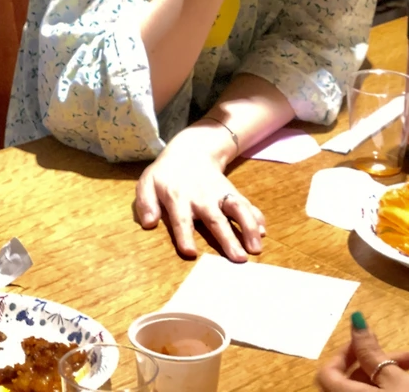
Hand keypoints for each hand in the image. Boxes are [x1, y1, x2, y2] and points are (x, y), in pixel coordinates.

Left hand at [133, 129, 265, 261]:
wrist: (190, 150)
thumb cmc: (166, 174)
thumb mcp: (147, 182)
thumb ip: (145, 203)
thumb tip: (148, 223)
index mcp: (178, 197)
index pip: (181, 218)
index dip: (184, 235)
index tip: (191, 253)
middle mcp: (202, 197)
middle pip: (216, 219)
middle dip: (227, 238)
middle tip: (239, 258)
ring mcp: (220, 194)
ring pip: (237, 209)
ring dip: (248, 227)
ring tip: (256, 248)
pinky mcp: (232, 193)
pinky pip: (246, 204)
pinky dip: (256, 217)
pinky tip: (262, 231)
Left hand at [316, 315, 408, 391]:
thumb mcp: (398, 382)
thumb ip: (372, 352)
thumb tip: (355, 321)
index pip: (327, 373)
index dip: (346, 353)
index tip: (370, 342)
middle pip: (351, 381)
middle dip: (380, 363)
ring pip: (367, 390)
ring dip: (391, 376)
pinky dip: (390, 391)